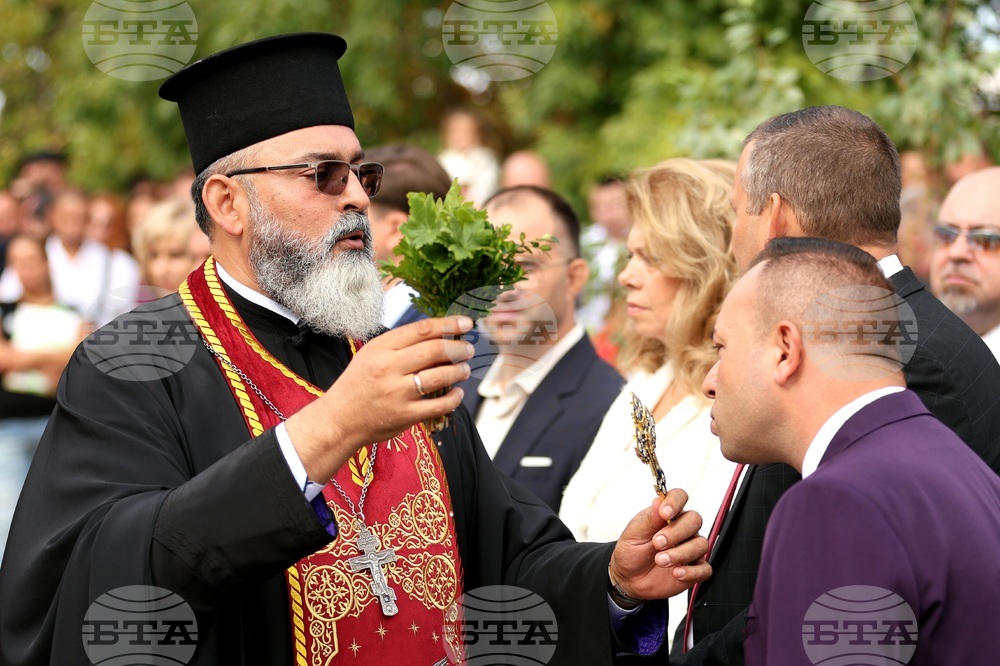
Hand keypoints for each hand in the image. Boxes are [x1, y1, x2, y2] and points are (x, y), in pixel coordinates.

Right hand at [285, 316, 474, 480]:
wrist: (339, 419)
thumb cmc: (359, 383)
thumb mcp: (371, 354)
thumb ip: (400, 344)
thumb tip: (437, 333)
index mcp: (381, 348)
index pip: (421, 330)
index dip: (448, 324)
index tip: (466, 323)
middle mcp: (388, 368)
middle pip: (434, 351)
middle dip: (458, 348)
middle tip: (467, 350)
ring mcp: (397, 393)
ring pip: (440, 376)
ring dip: (459, 371)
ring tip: (464, 369)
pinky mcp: (405, 415)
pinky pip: (438, 405)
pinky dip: (454, 398)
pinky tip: (457, 394)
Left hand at [609, 489, 710, 599]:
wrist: (629, 578)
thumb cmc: (631, 551)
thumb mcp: (634, 534)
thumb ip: (649, 519)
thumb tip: (659, 501)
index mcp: (667, 515)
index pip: (680, 497)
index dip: (675, 502)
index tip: (665, 513)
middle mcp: (682, 529)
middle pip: (695, 520)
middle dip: (676, 532)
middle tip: (658, 543)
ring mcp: (690, 549)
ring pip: (701, 544)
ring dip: (680, 553)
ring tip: (660, 560)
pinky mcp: (694, 570)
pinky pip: (705, 569)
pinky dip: (691, 572)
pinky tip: (676, 573)